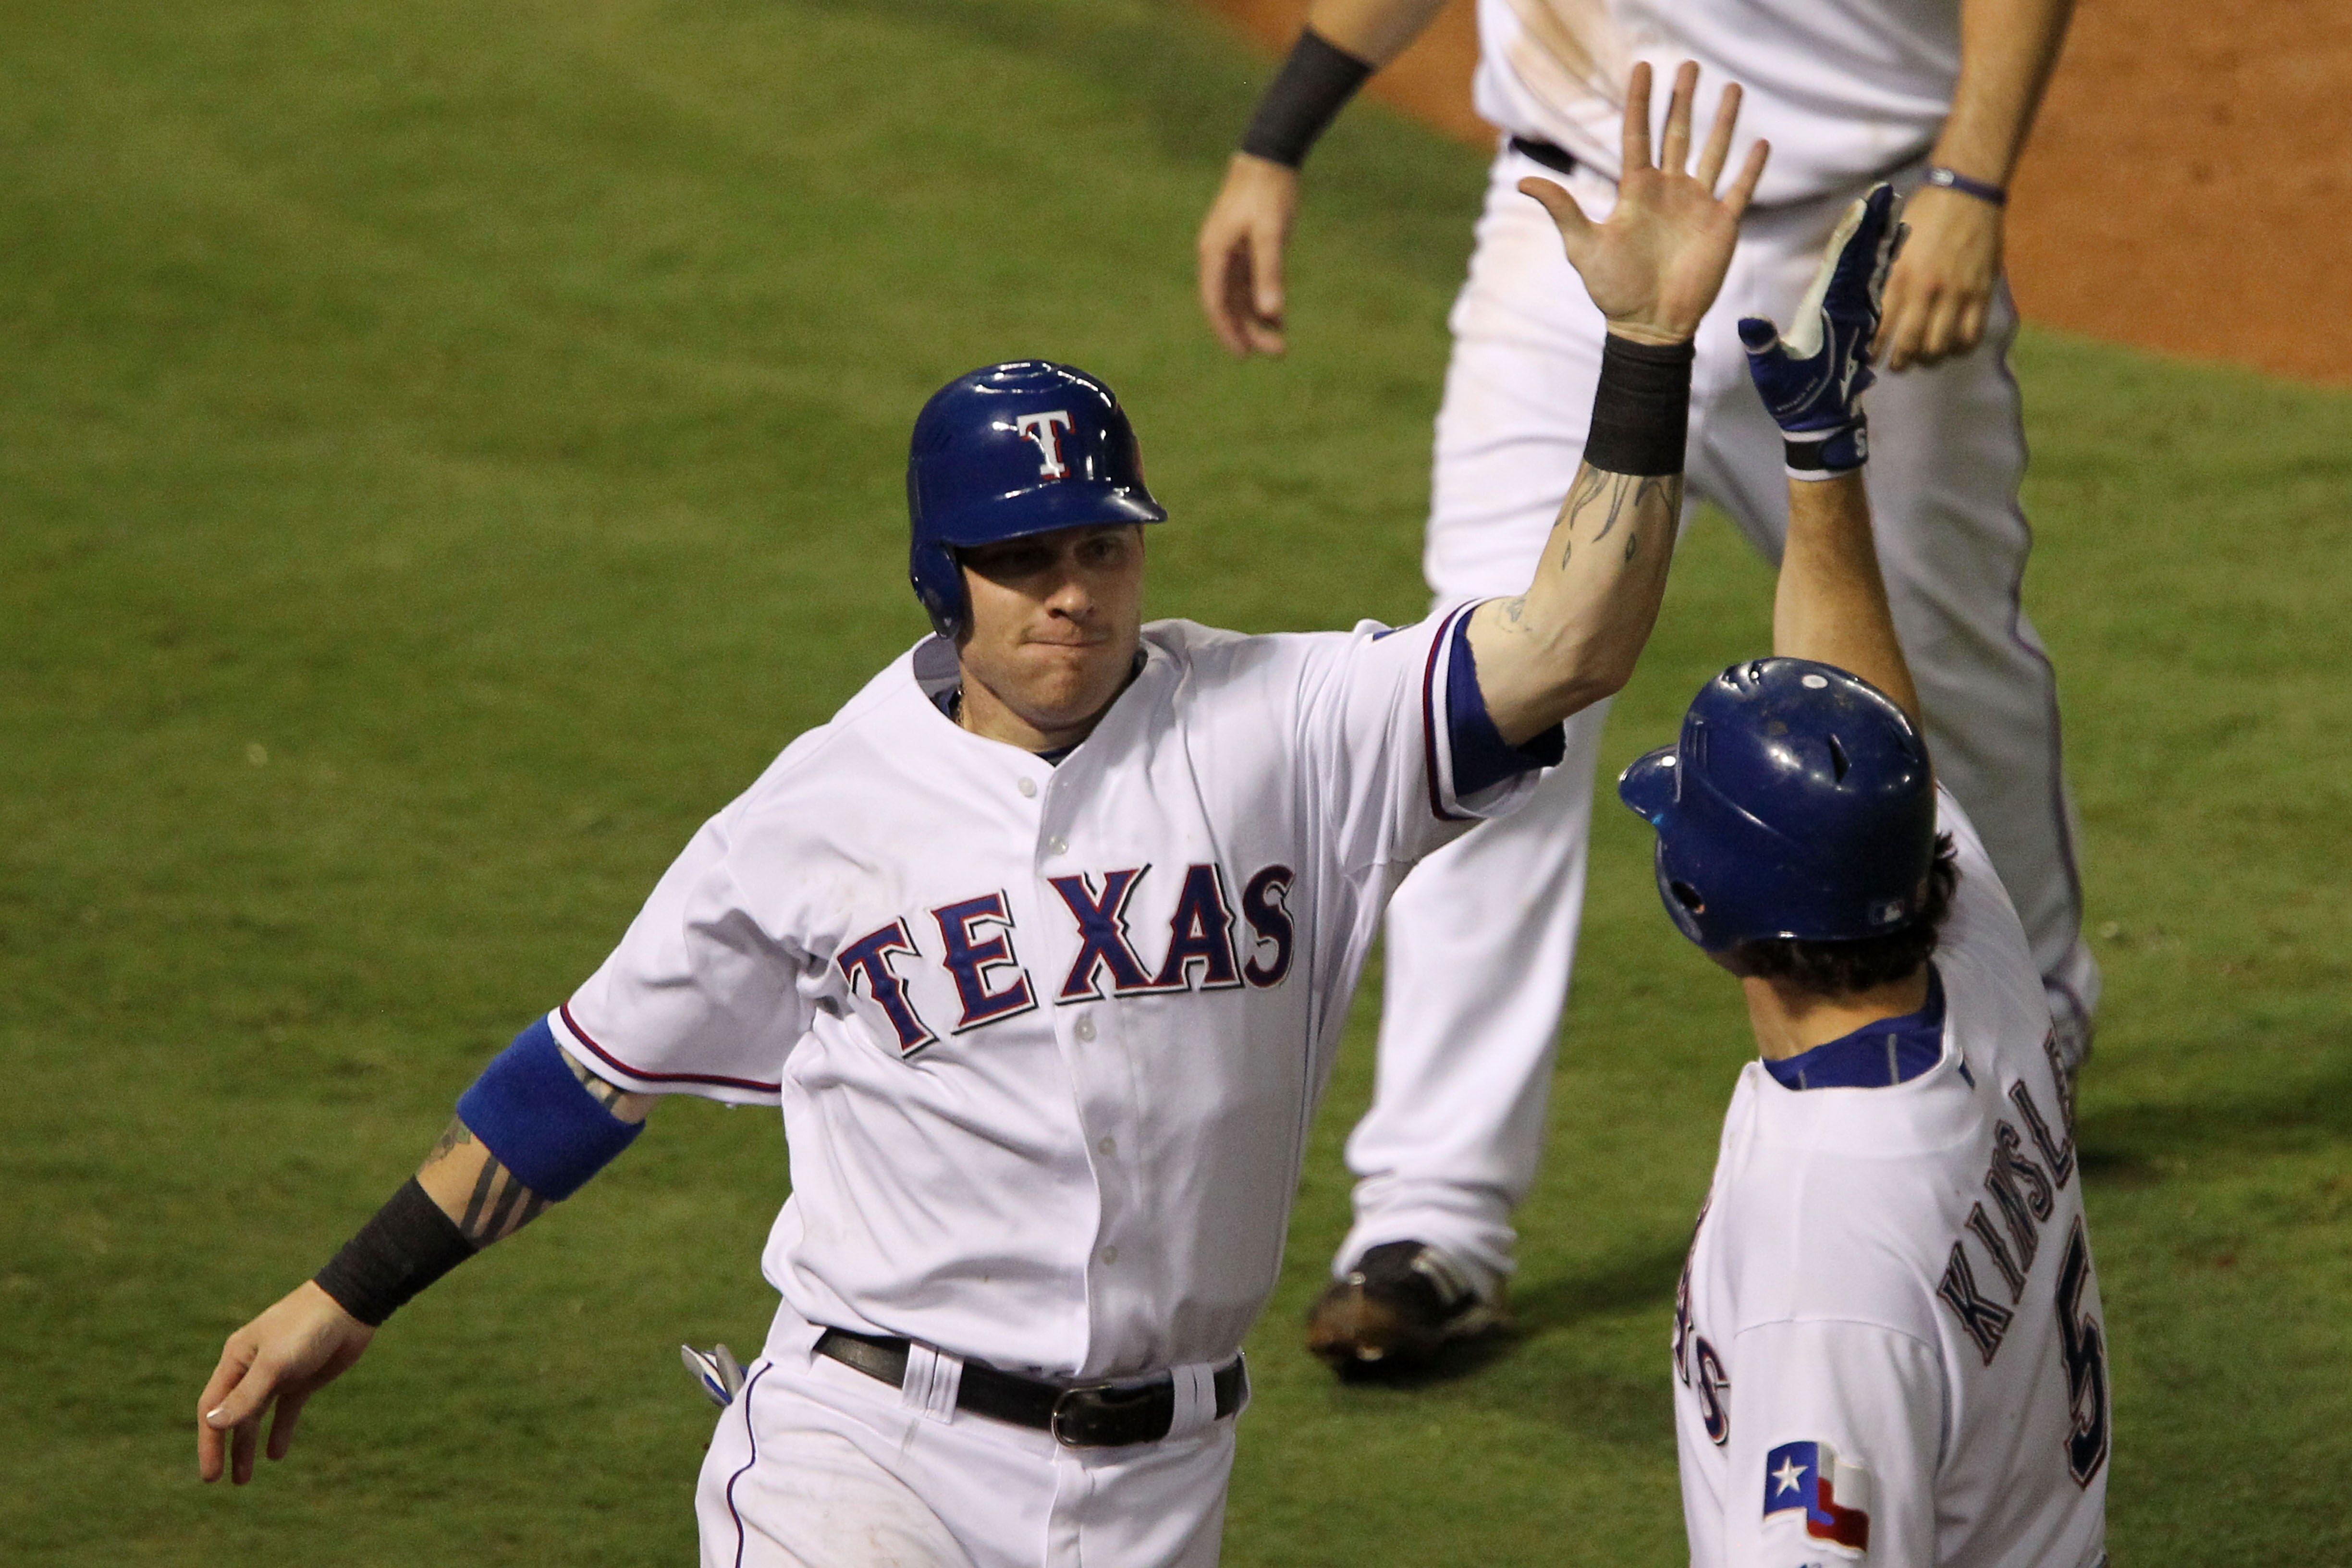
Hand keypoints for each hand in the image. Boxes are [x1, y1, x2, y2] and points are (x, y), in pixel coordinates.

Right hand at [197, 1281, 374, 1483]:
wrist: (351, 1306)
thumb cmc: (307, 1327)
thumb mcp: (275, 1363)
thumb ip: (246, 1395)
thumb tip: (213, 1423)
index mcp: (237, 1359)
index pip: (212, 1407)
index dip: (208, 1441)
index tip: (210, 1474)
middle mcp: (253, 1368)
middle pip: (232, 1415)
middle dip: (225, 1448)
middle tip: (219, 1480)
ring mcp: (279, 1374)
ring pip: (257, 1416)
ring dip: (248, 1445)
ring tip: (244, 1478)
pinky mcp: (304, 1379)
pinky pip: (286, 1411)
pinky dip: (280, 1431)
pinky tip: (276, 1454)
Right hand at [1197, 153, 1299, 356]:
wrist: (1270, 156)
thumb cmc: (1268, 193)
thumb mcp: (1272, 234)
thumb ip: (1270, 273)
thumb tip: (1270, 313)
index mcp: (1214, 253)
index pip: (1216, 303)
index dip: (1228, 331)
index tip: (1244, 355)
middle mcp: (1217, 256)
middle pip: (1229, 305)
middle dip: (1249, 331)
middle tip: (1277, 353)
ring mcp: (1230, 252)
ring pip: (1240, 297)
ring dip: (1257, 320)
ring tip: (1280, 343)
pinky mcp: (1245, 247)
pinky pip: (1250, 284)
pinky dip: (1262, 301)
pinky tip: (1278, 318)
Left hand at [1518, 60, 1767, 344]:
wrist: (1649, 325)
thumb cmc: (1613, 289)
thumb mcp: (1583, 246)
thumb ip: (1562, 209)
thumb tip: (1523, 182)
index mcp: (1636, 191)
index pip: (1638, 135)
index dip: (1640, 102)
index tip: (1644, 69)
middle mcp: (1668, 191)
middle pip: (1677, 134)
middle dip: (1683, 101)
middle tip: (1690, 66)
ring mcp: (1697, 205)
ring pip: (1712, 152)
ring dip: (1722, 122)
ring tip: (1731, 89)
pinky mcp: (1721, 225)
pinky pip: (1740, 189)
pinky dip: (1751, 168)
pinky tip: (1761, 142)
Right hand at [1738, 183, 1900, 468]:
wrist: (1823, 423)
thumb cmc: (1794, 398)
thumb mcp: (1771, 374)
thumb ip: (1762, 346)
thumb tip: (1750, 321)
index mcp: (1826, 313)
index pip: (1842, 264)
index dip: (1853, 233)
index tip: (1865, 204)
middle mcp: (1849, 310)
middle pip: (1866, 257)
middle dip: (1875, 223)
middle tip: (1888, 191)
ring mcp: (1860, 316)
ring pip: (1877, 266)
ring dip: (1885, 235)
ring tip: (1896, 206)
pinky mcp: (1863, 322)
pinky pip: (1880, 281)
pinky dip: (1887, 258)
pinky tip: (1895, 242)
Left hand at [1873, 182, 2001, 369]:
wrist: (1966, 192)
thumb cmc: (1923, 216)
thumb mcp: (1891, 243)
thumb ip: (1881, 275)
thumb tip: (1861, 306)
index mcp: (1899, 277)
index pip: (1881, 329)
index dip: (1874, 351)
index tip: (1870, 360)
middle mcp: (1927, 289)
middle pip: (1912, 346)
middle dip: (1900, 363)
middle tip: (1896, 365)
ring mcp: (1957, 293)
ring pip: (1942, 346)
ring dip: (1930, 359)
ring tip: (1924, 358)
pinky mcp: (1982, 292)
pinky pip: (1972, 335)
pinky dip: (1961, 348)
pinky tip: (1952, 346)